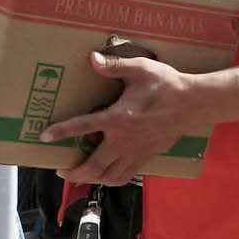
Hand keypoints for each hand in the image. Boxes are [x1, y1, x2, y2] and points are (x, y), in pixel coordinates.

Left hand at [41, 50, 196, 186]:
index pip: (83, 127)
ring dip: (91, 179)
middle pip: (93, 166)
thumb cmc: (167, 85)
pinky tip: (106, 175)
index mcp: (117, 118)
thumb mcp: (140, 69)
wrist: (194, 104)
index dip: (61, 132)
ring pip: (108, 177)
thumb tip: (92, 58)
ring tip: (79, 175)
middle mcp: (124, 140)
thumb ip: (114, 65)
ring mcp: (135, 152)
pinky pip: (125, 176)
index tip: (44, 137)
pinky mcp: (146, 158)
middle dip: (74, 172)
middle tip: (60, 170)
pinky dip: (111, 179)